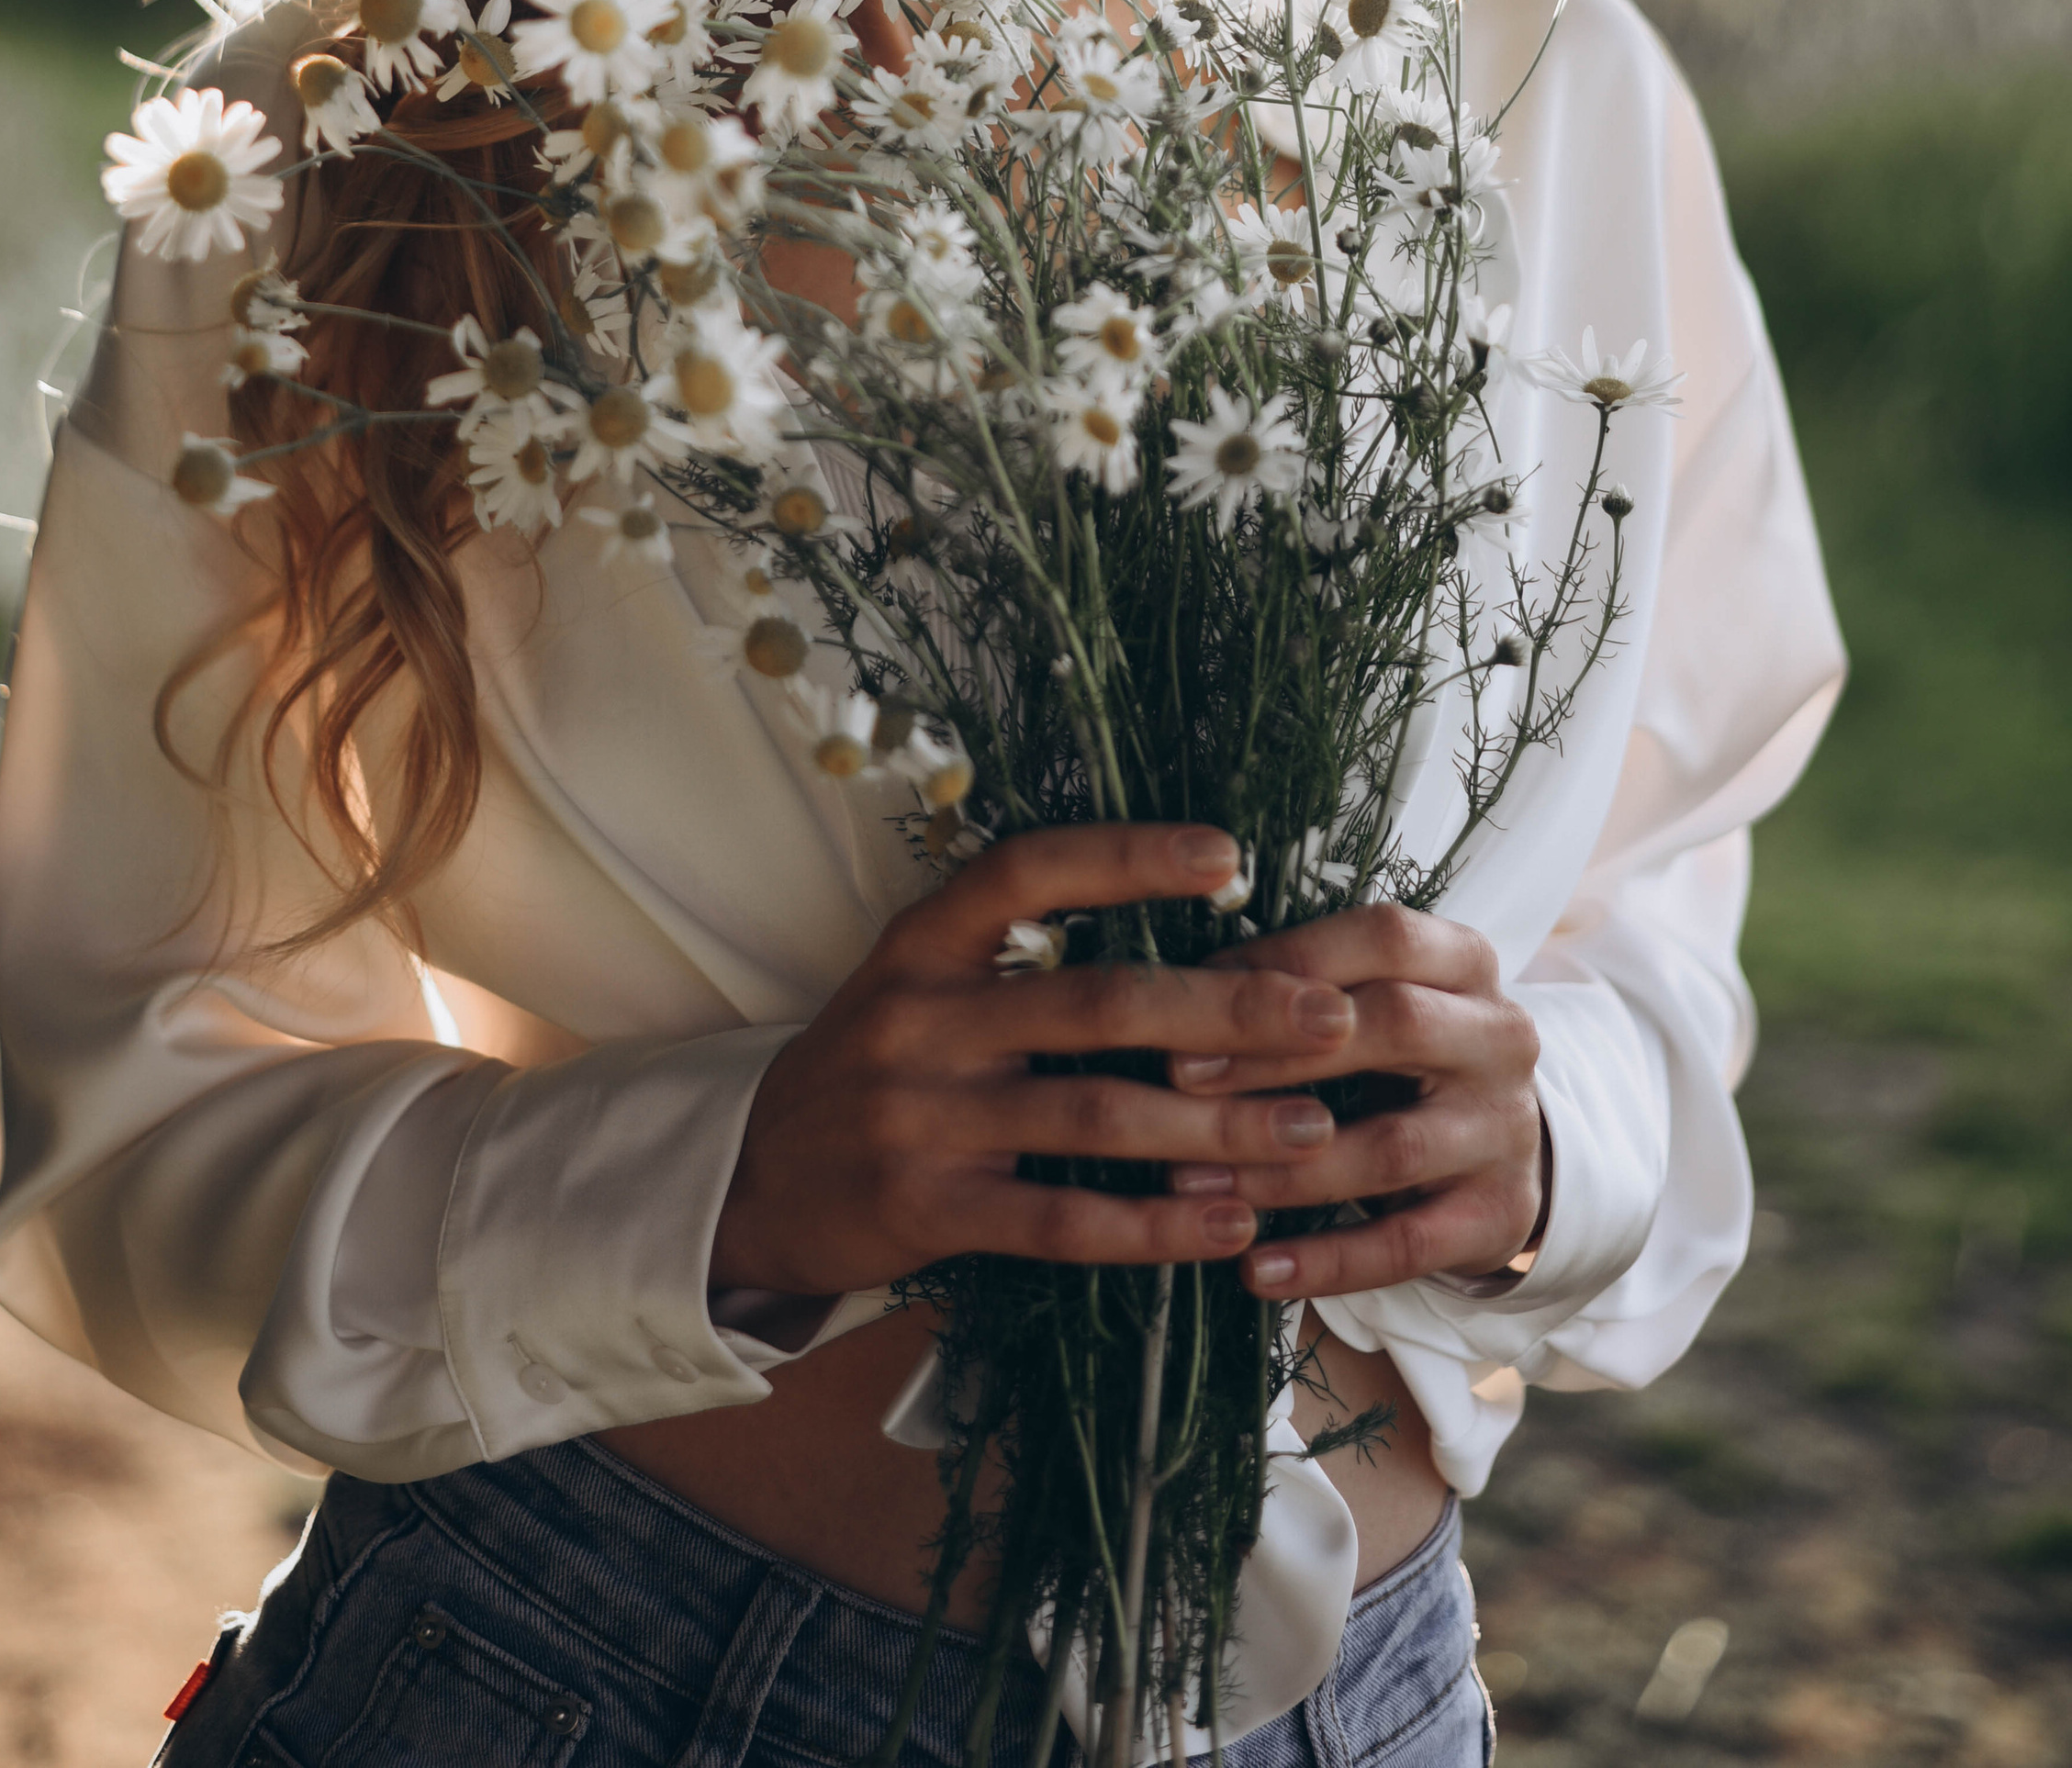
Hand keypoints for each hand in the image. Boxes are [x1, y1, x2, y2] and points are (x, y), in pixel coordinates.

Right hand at [712, 823, 1388, 1300]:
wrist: (750, 1179)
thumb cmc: (876, 1066)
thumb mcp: (920, 983)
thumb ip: (1019, 959)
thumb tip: (1184, 935)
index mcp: (924, 940)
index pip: (1031, 871)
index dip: (1129, 857)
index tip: (1231, 855)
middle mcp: (921, 1015)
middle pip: (1096, 1001)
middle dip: (1226, 1008)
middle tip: (1329, 1014)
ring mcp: (920, 1114)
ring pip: (1096, 1116)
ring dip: (1216, 1126)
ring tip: (1309, 1131)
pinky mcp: (926, 1208)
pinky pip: (1061, 1219)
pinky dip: (1154, 1224)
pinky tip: (1227, 1222)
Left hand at [1159, 904, 1545, 1300]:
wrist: (1501, 1146)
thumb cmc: (1402, 1052)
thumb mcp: (1376, 996)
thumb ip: (1304, 984)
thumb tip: (1185, 984)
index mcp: (1466, 961)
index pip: (1387, 937)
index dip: (1292, 960)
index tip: (1200, 989)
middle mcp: (1501, 1037)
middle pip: (1396, 1026)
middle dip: (1277, 1053)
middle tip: (1179, 1077)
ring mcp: (1507, 1131)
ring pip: (1390, 1148)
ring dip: (1281, 1169)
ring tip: (1191, 1181)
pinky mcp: (1499, 1217)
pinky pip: (1405, 1245)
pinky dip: (1326, 1260)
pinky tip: (1255, 1269)